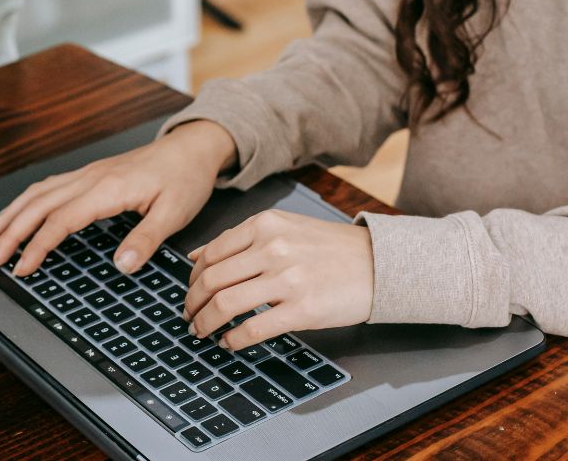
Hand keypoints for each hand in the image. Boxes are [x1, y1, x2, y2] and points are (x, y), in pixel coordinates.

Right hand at [0, 120, 236, 275]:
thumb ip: (145, 240)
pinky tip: (17, 213)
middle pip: (38, 205)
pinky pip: (48, 186)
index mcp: (108, 189)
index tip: (21, 269)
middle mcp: (90, 178)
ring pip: (37, 193)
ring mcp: (87, 174)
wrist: (192, 148)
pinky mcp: (90, 174)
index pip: (61, 220)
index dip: (37, 246)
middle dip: (10, 232)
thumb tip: (121, 266)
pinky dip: (25, 202)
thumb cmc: (185, 179)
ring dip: (11, 215)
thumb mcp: (174, 214)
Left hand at [183, 209, 373, 349]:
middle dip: (192, 303)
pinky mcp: (303, 309)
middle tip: (189, 316)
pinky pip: (253, 328)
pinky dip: (233, 339)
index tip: (190, 292)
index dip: (192, 279)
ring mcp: (288, 279)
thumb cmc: (330, 248)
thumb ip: (240, 240)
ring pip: (225, 304)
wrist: (378, 263)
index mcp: (265, 225)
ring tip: (202, 331)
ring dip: (205, 323)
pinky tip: (229, 343)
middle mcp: (273, 248)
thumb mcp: (283, 228)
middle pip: (211, 280)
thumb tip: (194, 257)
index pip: (210, 254)